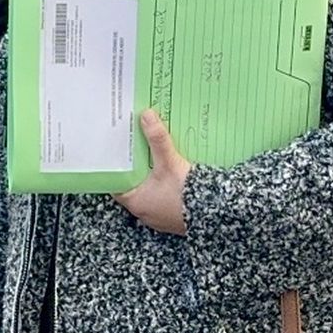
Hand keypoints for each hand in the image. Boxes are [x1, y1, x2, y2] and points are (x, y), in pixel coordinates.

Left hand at [114, 109, 191, 235]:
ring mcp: (158, 216)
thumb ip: (157, 139)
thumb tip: (146, 115)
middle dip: (135, 168)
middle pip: (132, 184)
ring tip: (150, 156)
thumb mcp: (170, 163)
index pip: (115, 182)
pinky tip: (168, 173)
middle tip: (134, 148)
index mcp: (134, 201)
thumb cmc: (187, 194)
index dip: (115, 166)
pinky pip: (161, 198)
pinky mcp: (171, 217)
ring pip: (148, 191)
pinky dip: (162, 186)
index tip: (116, 151)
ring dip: (150, 177)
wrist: (218, 214)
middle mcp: (142, 211)